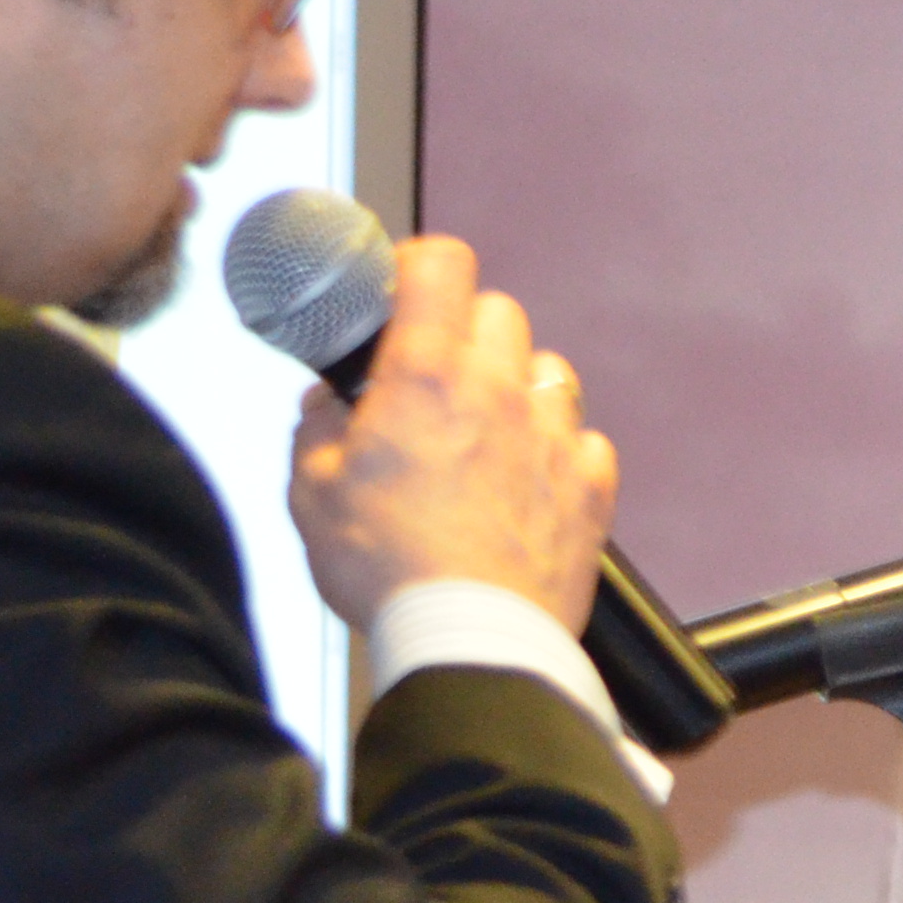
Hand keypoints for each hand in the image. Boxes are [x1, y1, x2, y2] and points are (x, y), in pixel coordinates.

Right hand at [286, 235, 616, 630]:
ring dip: (516, 386)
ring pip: (548, 371)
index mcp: (427, 376)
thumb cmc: (387, 569)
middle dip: (464, 330)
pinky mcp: (591, 485)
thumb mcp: (310, 493)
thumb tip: (324, 404)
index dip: (420, 265)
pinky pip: (583, 439)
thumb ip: (316, 430)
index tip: (402, 289)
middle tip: (432, 376)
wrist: (471, 638)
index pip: (442, 265)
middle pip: (498, 313)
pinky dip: (557, 450)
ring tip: (482, 432)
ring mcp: (554, 436)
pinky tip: (526, 482)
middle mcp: (500, 390)